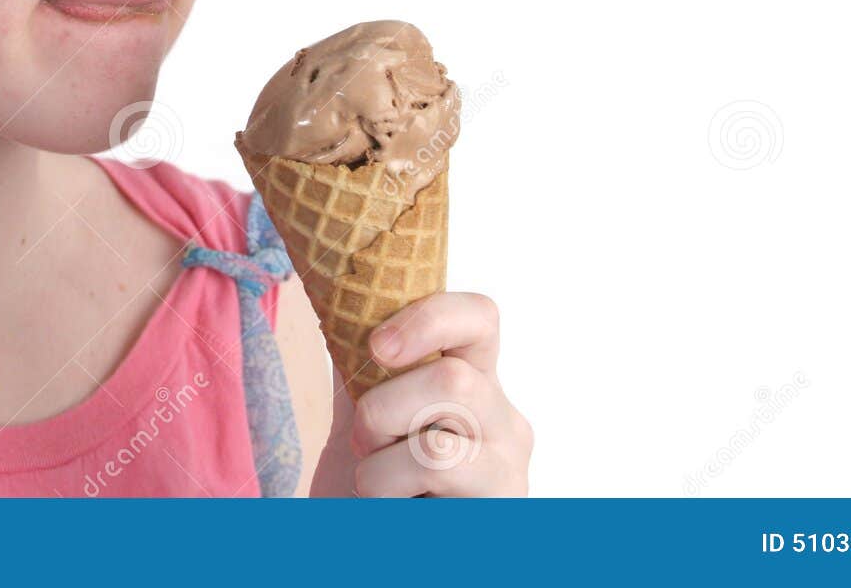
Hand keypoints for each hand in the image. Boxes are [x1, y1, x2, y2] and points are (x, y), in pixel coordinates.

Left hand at [309, 291, 532, 496]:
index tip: (376, 346)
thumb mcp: (366, 419)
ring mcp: (509, 474)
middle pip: (452, 379)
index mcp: (477, 382)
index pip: (481, 316)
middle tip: (365, 445)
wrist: (363, 553)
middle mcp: (506, 423)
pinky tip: (396, 512)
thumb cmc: (371, 492)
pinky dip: (386, 497)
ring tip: (375, 488)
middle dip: (382, 412)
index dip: (429, 317)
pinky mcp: (498, 515)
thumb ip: (367, 369)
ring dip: (377, 468)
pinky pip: (432, 489)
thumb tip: (341, 296)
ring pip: (437, 445)